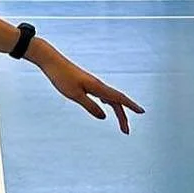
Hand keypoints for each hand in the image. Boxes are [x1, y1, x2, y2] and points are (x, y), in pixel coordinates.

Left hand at [27, 39, 143, 133]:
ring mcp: (93, 84)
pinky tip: (107, 105)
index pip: (118, 98)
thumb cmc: (61, 77)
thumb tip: (104, 117)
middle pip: (116, 101)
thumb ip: (90, 106)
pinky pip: (103, 94)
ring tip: (121, 123)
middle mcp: (98, 85)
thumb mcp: (75, 95)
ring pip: (110, 98)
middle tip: (126, 131)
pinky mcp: (87, 83)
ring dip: (117, 111)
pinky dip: (109, 102)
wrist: (52, 61)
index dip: (131, 106)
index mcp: (97, 87)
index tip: (142, 112)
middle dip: (123, 116)